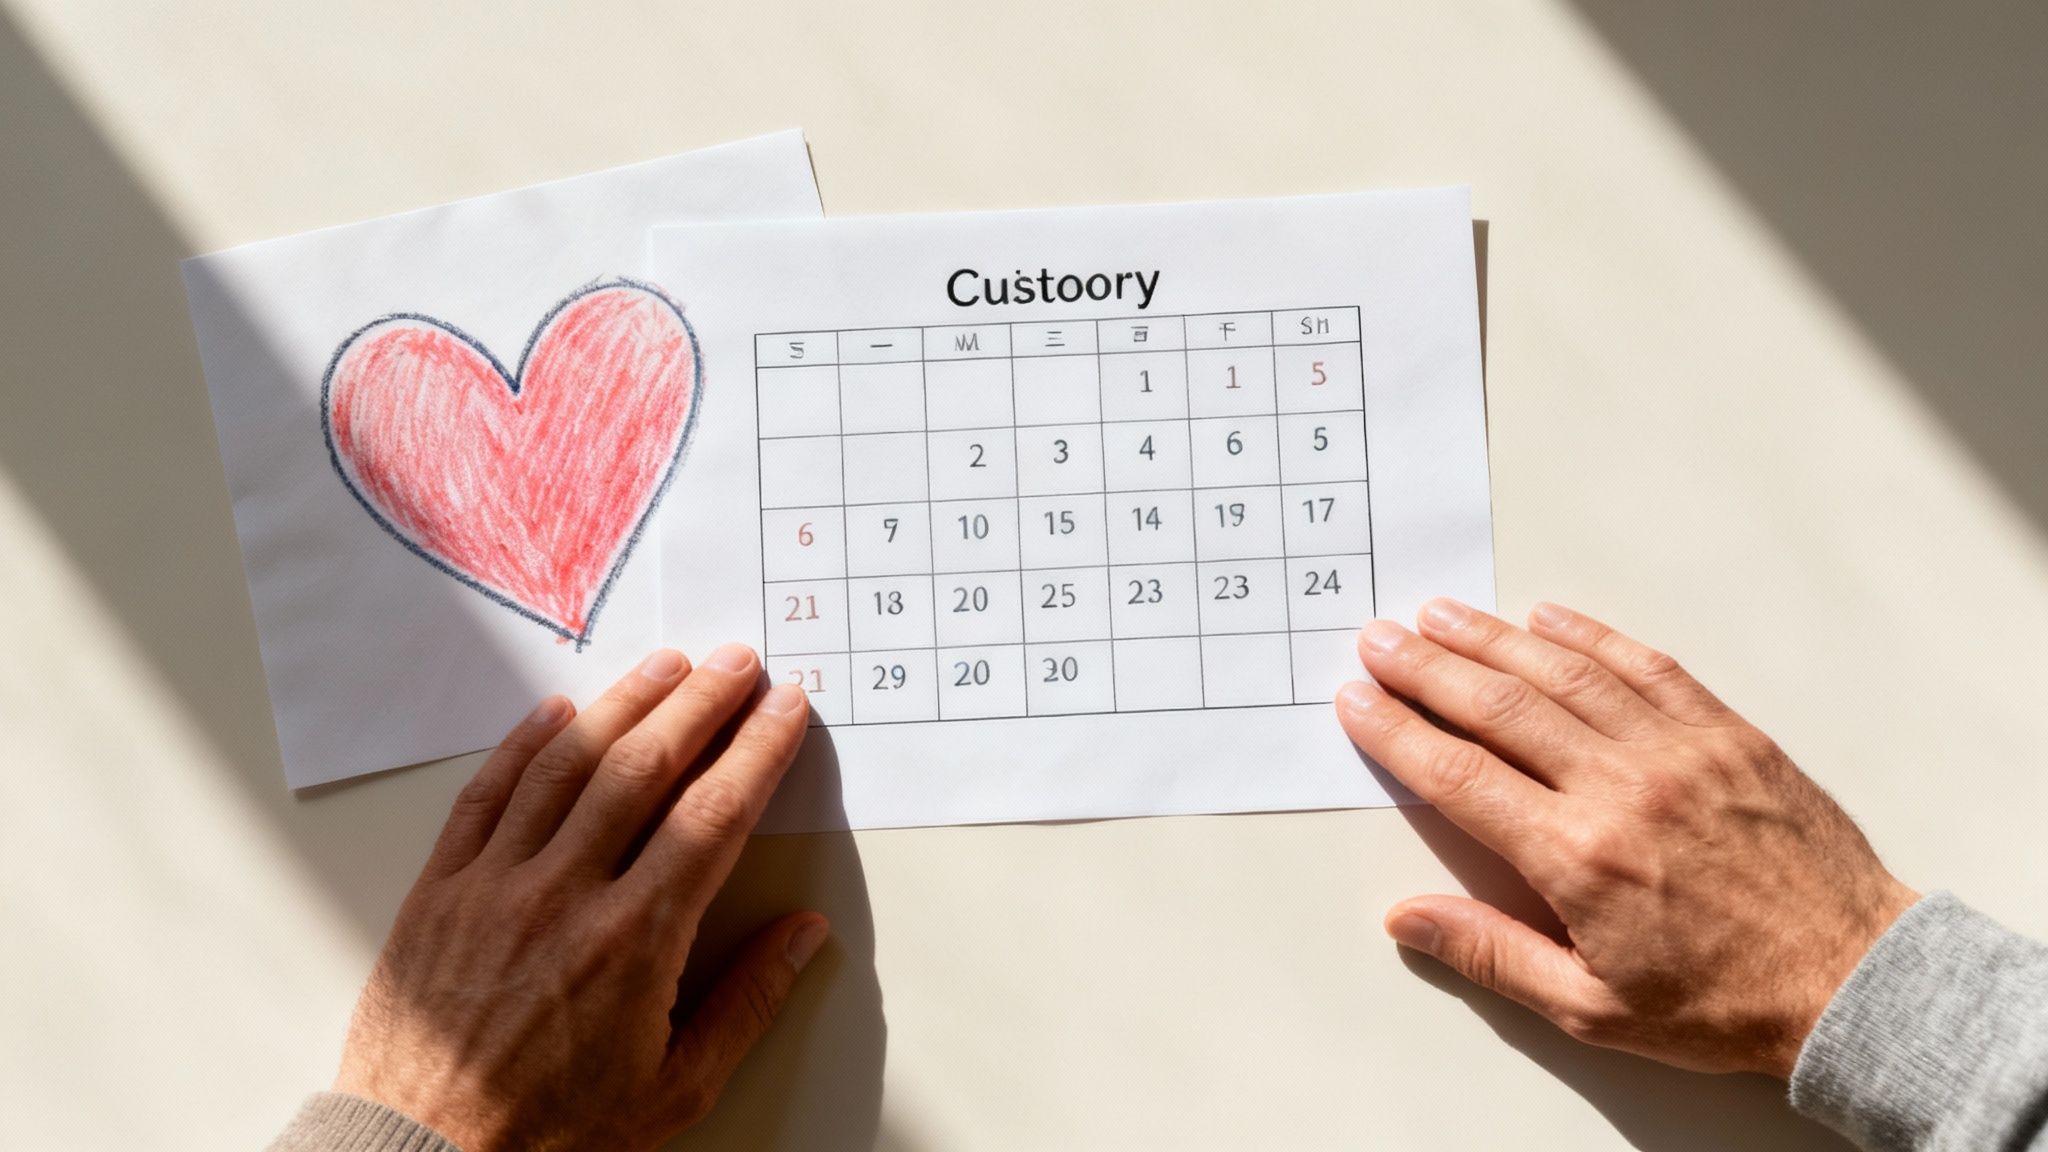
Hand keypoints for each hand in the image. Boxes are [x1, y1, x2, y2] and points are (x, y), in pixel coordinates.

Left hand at [333, 644, 828, 1150]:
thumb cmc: (554, 1136)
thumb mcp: (676, 1091)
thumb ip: (747, 1004)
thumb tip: (805, 934)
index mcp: (635, 942)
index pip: (713, 816)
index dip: (756, 751)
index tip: (785, 708)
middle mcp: (565, 896)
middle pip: (645, 768)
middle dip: (701, 704)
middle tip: (738, 661)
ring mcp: (494, 885)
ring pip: (567, 766)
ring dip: (624, 704)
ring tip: (666, 664)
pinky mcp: (439, 890)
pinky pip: (485, 796)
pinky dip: (522, 745)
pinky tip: (557, 711)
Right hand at [1338, 600, 1915, 1076]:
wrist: (1851, 980)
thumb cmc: (1724, 1002)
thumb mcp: (1592, 1006)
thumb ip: (1491, 954)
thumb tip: (1407, 918)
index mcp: (1580, 858)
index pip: (1461, 776)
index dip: (1399, 733)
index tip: (1359, 701)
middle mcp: (1623, 788)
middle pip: (1500, 707)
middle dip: (1428, 669)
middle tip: (1380, 640)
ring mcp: (1678, 750)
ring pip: (1565, 674)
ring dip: (1493, 638)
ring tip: (1440, 616)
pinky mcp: (1727, 733)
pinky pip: (1645, 666)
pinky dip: (1590, 636)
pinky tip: (1549, 617)